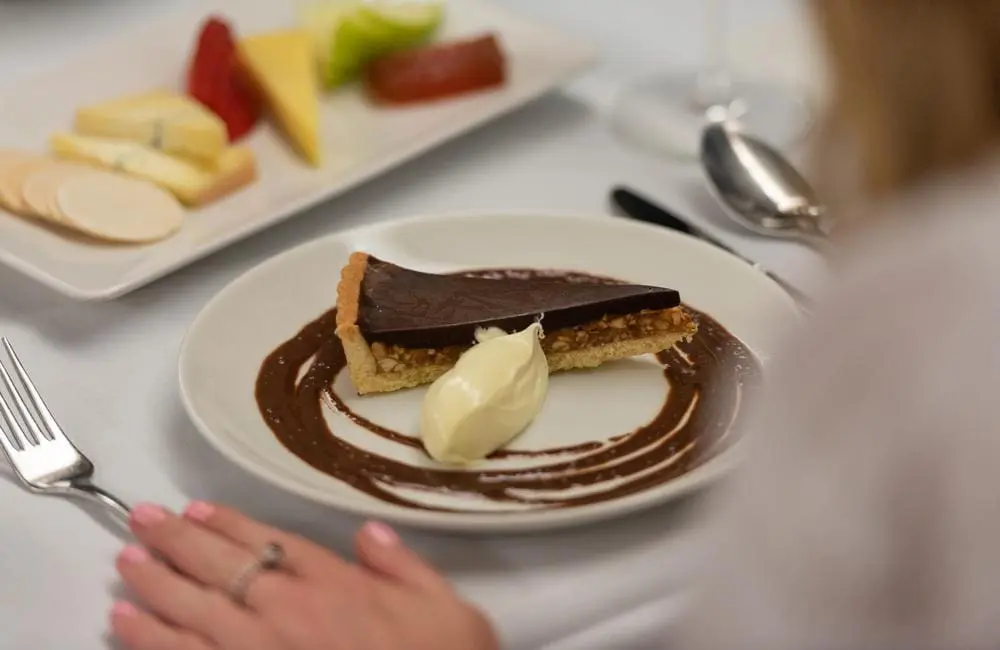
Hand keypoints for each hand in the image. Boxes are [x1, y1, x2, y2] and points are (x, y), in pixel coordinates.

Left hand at [110, 502, 497, 649]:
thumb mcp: (443, 608)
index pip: (271, 543)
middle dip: (177, 541)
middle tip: (142, 520)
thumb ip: (402, 566)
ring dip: (154, 583)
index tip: (199, 509)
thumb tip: (371, 534)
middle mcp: (291, 613)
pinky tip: (124, 623)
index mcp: (336, 586)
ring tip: (126, 562)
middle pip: (222, 567)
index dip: (229, 524)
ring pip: (193, 610)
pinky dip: (150, 640)